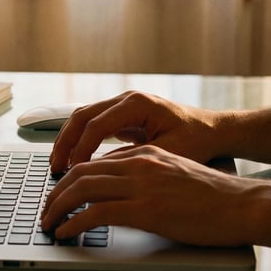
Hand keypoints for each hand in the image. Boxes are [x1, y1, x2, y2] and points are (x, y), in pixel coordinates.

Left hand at [40, 145, 256, 246]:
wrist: (245, 205)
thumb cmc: (217, 198)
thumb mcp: (176, 175)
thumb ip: (149, 178)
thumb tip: (124, 195)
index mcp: (145, 153)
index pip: (95, 160)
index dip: (70, 178)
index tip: (59, 194)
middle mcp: (138, 163)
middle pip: (80, 171)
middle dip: (55, 192)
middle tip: (46, 211)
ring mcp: (141, 184)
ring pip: (81, 188)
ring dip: (57, 207)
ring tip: (49, 224)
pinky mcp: (145, 209)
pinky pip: (95, 212)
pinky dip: (74, 223)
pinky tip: (67, 233)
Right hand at [50, 91, 227, 173]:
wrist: (215, 130)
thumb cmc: (198, 141)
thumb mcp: (167, 154)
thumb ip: (132, 160)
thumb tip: (100, 171)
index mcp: (138, 104)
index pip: (97, 125)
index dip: (81, 150)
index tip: (73, 171)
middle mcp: (127, 99)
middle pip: (82, 116)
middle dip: (65, 142)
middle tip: (55, 167)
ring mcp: (123, 105)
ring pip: (83, 118)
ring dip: (68, 140)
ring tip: (58, 164)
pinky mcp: (123, 115)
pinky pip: (93, 124)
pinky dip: (80, 140)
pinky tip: (73, 160)